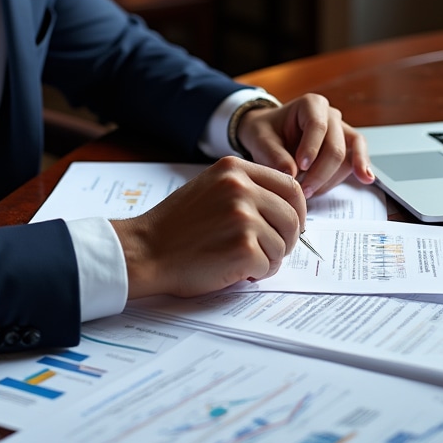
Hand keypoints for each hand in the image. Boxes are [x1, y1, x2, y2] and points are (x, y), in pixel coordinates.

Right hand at [112, 156, 306, 298]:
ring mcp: (242, 217)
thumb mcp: (210, 188)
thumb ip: (245, 189)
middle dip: (287, 239)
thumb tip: (286, 207)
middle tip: (268, 251)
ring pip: (283, 244)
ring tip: (241, 260)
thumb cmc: (176, 226)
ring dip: (268, 259)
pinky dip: (256, 274)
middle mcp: (240, 188)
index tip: (290, 225)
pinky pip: (269, 265)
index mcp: (234, 169)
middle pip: (293, 216)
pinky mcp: (243, 248)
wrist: (145, 251)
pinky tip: (234, 270)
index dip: (296, 209)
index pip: (289, 185)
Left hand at [236, 94, 373, 198]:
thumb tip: (290, 174)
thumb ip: (273, 155)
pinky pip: (355, 159)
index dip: (311, 149)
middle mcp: (330, 115)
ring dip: (331, 178)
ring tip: (311, 192)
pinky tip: (364, 178)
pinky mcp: (346, 148)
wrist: (269, 134)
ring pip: (348, 155)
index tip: (299, 167)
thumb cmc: (266, 132)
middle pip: (335, 145)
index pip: (317, 126)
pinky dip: (358, 169)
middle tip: (302, 190)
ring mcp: (341, 131)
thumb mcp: (260, 140)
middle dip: (320, 172)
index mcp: (311, 105)